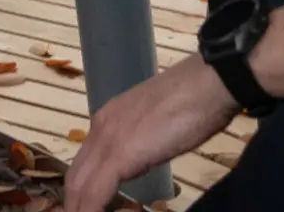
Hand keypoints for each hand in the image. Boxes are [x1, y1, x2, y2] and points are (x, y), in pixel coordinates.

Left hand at [64, 58, 239, 211]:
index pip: (84, 163)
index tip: (89, 207)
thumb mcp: (158, 125)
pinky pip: (95, 193)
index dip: (82, 190)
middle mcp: (100, 128)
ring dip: (81, 208)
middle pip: (75, 176)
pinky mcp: (120, 155)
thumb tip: (141, 159)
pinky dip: (91, 211)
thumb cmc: (194, 102)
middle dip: (75, 202)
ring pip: (79, 185)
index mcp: (108, 120)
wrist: (207, 84)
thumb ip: (142, 141)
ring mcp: (108, 140)